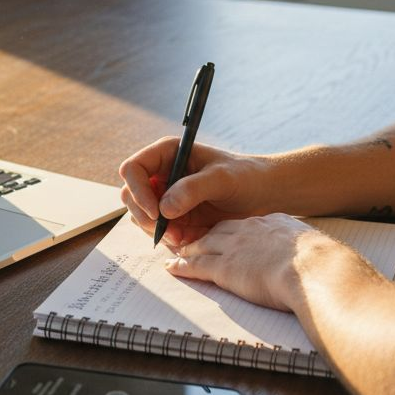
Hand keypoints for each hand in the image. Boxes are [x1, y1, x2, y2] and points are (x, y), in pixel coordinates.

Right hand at [118, 137, 266, 246]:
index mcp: (167, 154)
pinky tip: (190, 240)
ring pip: (141, 217)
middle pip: (130, 196)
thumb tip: (164, 208)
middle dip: (145, 217)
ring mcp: (165, 197)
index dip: (138, 191)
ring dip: (156, 231)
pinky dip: (168, 239)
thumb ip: (193, 189)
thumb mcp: (222, 179)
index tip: (157, 212)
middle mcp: (161, 175)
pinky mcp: (174, 218)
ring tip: (183, 237)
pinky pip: (158, 231)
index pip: (133, 169)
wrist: (264, 196)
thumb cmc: (245, 177)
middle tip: (169, 232)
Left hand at [167, 214, 371, 312]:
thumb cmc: (329, 269)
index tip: (231, 236)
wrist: (320, 271)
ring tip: (177, 251)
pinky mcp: (225, 268)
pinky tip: (172, 267)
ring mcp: (236, 247)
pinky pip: (196, 264)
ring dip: (188, 247)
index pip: (250, 226)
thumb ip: (319, 260)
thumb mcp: (323, 255)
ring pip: (203, 243)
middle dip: (206, 233)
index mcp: (277, 225)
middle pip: (221, 229)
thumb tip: (334, 273)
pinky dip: (181, 265)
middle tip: (193, 237)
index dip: (237, 232)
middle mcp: (252, 230)